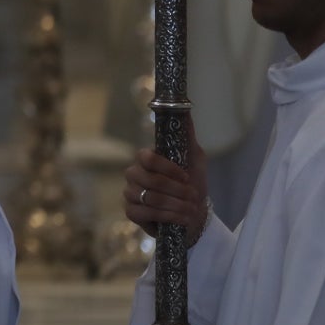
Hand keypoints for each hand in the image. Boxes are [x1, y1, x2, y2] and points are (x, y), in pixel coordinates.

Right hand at [123, 116, 208, 239]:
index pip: (146, 157)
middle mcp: (134, 174)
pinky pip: (144, 213)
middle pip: (149, 179)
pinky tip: (181, 217)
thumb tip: (185, 108)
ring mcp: (130, 193)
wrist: (194, 213)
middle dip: (176, 190)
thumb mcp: (194, 158)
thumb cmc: (192, 184)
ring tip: (191, 208)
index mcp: (146, 160)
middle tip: (193, 195)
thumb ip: (186, 135)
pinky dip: (168, 216)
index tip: (186, 177)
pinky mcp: (131, 212)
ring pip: (149, 198)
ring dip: (176, 204)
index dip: (167, 168)